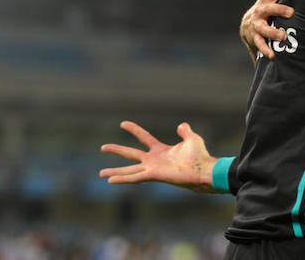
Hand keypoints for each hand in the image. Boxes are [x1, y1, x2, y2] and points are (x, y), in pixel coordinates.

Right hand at [99, 121, 217, 193]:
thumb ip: (185, 132)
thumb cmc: (200, 156)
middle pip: (131, 154)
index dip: (133, 130)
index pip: (143, 137)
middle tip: (102, 147)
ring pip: (129, 169)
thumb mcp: (192, 139)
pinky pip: (134, 177)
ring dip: (115, 171)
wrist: (203, 169)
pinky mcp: (153, 175)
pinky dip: (122, 179)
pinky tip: (111, 180)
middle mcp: (154, 160)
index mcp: (161, 150)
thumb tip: (181, 125)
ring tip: (101, 173)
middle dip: (116, 150)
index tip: (122, 123)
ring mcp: (152, 169)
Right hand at [239, 0, 298, 61]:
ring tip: (282, 37)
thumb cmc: (263, 9)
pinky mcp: (254, 37)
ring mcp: (256, 24)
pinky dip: (265, 49)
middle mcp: (260, 11)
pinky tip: (273, 56)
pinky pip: (259, 44)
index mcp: (265, 0)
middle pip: (269, 8)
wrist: (246, 25)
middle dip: (280, 9)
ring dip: (272, 32)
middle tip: (291, 12)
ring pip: (263, 28)